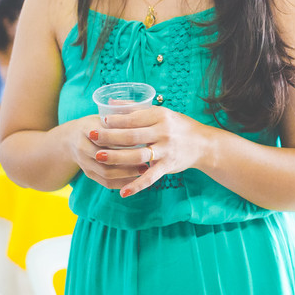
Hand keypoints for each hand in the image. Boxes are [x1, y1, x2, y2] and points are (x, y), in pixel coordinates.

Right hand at [66, 115, 142, 189]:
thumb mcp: (104, 117)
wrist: (72, 138)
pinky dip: (121, 182)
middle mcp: (82, 147)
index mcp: (87, 129)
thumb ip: (120, 117)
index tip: (143, 140)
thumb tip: (144, 120)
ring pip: (106, 172)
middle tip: (146, 158)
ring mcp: (84, 162)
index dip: (125, 140)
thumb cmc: (96, 124)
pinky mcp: (88, 173)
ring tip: (144, 170)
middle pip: (106, 156)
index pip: (107, 137)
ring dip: (126, 173)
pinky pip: (106, 182)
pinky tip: (135, 180)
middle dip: (128, 159)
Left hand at [89, 107, 209, 196]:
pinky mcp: (167, 166)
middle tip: (91, 136)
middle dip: (109, 136)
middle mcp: (163, 132)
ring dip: (116, 157)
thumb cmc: (177, 126)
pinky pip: (150, 177)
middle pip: (131, 136)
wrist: (203, 144)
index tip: (99, 121)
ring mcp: (166, 150)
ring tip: (98, 157)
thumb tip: (111, 102)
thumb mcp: (160, 113)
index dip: (115, 120)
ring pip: (137, 156)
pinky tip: (123, 192)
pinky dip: (136, 185)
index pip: (133, 118)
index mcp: (160, 116)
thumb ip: (135, 109)